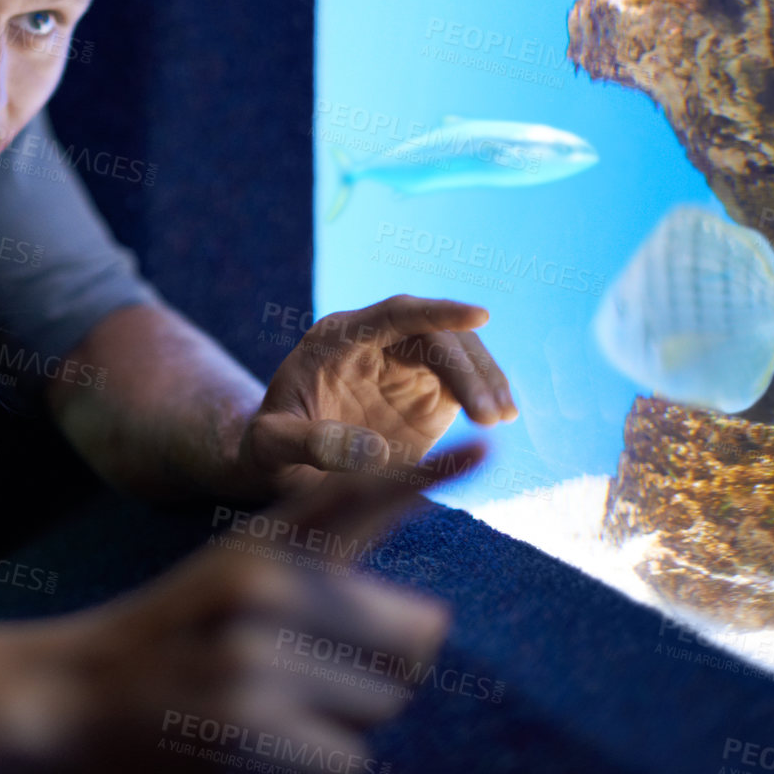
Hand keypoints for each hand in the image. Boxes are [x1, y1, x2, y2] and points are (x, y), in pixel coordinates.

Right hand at [48, 442, 484, 773]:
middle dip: (380, 664)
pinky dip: (318, 763)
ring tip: (268, 705)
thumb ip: (336, 522)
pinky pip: (350, 760)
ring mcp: (256, 660)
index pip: (360, 499)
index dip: (423, 475)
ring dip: (344, 720)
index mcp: (266, 543)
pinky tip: (260, 744)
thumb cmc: (175, 626)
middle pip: (412, 638)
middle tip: (303, 668)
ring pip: (382, 705)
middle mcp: (264, 590)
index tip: (481, 449)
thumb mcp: (241, 557)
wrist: (70, 694)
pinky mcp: (249, 730)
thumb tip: (424, 474)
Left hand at [244, 295, 516, 498]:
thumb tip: (375, 452)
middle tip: (489, 415)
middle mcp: (374, 340)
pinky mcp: (424, 388)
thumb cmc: (270, 448)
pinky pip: (464, 380)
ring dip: (484, 381)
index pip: (393, 313)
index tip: (479, 316)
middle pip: (433, 336)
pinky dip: (486, 394)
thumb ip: (313, 444)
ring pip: (456, 354)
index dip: (436, 312)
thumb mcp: (273, 446)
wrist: (283, 461)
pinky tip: (502, 416)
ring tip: (501, 419)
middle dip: (467, 369)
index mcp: (335, 338)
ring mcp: (402, 362)